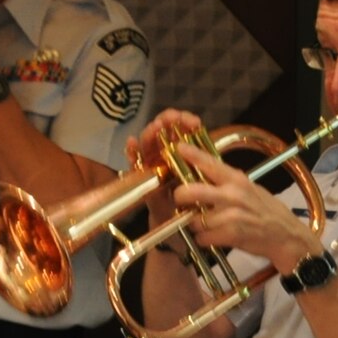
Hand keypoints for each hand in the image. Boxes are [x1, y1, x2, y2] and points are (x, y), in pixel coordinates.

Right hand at [129, 109, 207, 227]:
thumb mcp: (201, 175)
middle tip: (173, 118)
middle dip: (167, 121)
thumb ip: (203, 159)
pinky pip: (133, 161)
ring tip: (156, 126)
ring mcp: (150, 162)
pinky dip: (131, 151)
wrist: (178, 219)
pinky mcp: (139, 174)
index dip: (185, 120)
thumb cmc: (191, 196)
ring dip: (150, 132)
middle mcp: (164, 151)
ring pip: (147, 142)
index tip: (195, 122)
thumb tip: (206, 139)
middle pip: (161, 130)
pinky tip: (132, 142)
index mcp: (179, 148)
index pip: (180, 127)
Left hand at [170, 144, 316, 273]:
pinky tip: (213, 237)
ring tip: (205, 225)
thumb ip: (229, 182)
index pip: (209, 163)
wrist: (286, 236)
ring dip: (195, 224)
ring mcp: (231, 215)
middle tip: (183, 202)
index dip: (191, 154)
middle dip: (180, 197)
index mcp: (237, 179)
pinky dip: (204, 240)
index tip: (178, 148)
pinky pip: (203, 237)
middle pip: (190, 191)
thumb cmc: (267, 212)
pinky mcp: (231, 234)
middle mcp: (232, 194)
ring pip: (194, 219)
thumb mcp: (250, 188)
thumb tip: (205, 174)